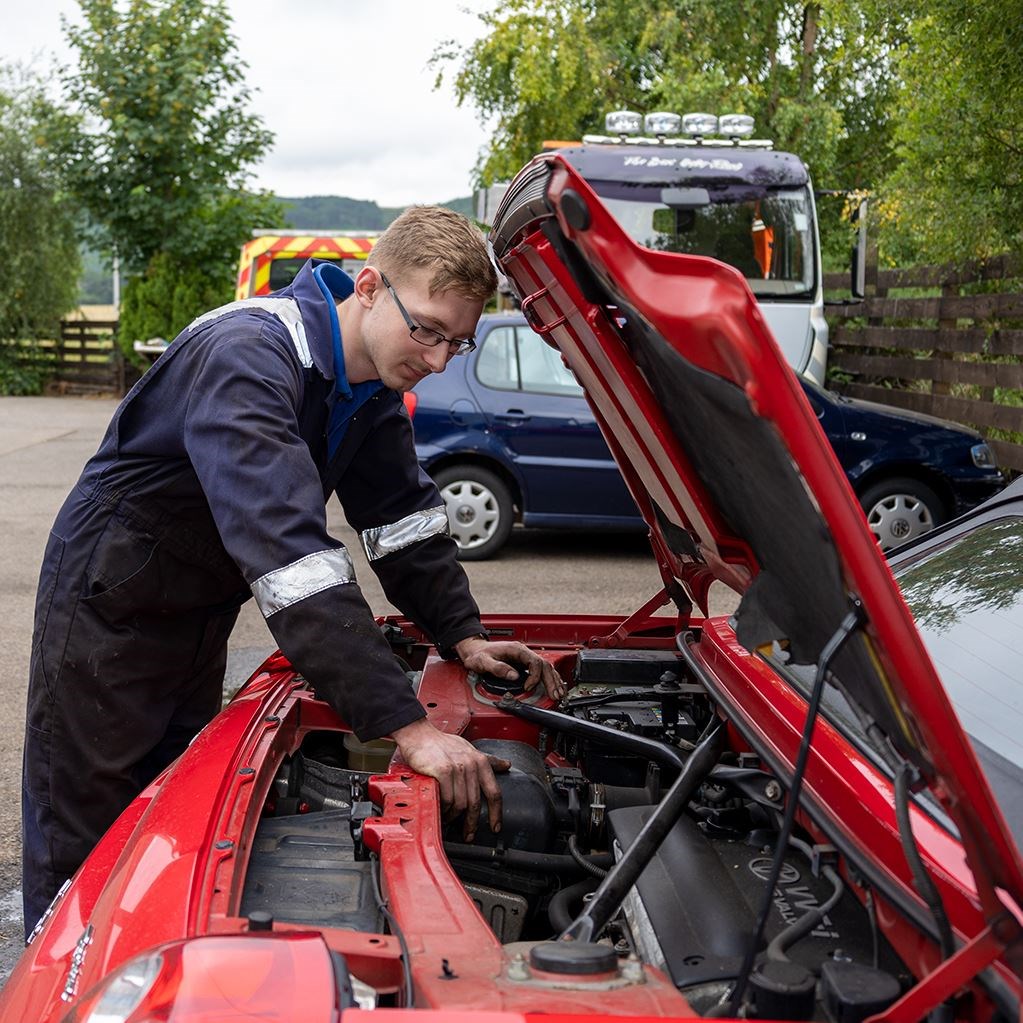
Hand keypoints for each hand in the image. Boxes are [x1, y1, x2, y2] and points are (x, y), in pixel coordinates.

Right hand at [390, 718, 509, 840]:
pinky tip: (441, 811)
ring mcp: (457, 768)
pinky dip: (444, 809)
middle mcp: (471, 765)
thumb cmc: (443, 744)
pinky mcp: (442, 771)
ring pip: (460, 804)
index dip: (496, 813)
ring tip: (449, 819)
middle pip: (476, 803)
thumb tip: (507, 765)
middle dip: (472, 823)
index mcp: (480, 761)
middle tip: (468, 834)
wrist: (420, 735)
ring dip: (454, 817)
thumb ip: (488, 760)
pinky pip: (447, 799)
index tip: (495, 827)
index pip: (494, 792)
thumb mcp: (469, 749)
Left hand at [453, 636, 566, 700]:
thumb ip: (498, 668)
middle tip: (555, 695)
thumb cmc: (478, 654)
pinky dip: (549, 679)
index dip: (534, 676)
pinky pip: (541, 670)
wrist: (474, 650)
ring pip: (546, 668)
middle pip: (544, 665)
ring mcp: (525, 658)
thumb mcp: (484, 661)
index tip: (528, 687)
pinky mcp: (524, 664)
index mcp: (517, 650)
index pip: (535, 662)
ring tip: (558, 693)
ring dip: (553, 680)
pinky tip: (553, 686)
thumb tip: (514, 676)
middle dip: (551, 681)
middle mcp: (523, 653)